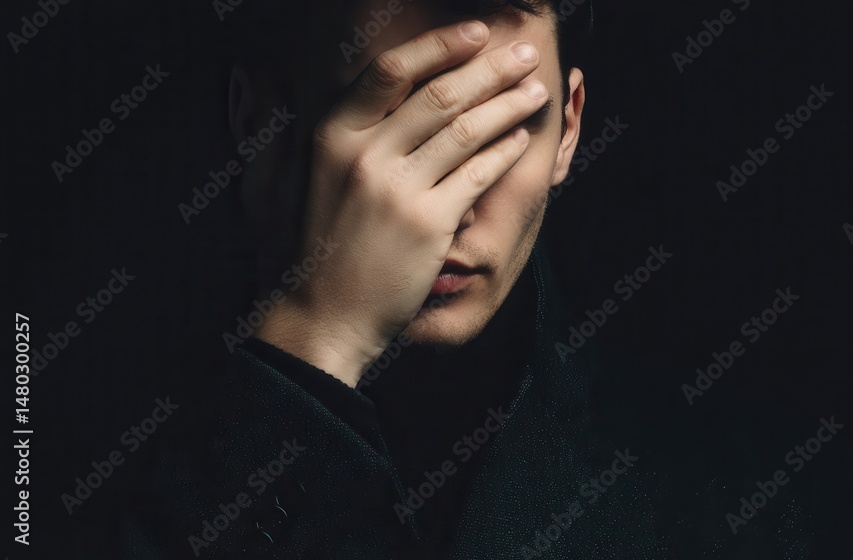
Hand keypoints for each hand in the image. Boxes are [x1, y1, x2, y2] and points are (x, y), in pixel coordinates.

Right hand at [256, 20, 548, 386]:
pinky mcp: (428, 223)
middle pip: (440, 95)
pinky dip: (504, 152)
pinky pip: (477, 175)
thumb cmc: (318, 245)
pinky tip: (520, 139)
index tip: (475, 32)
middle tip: (523, 55)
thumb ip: (310, 125)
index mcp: (332, 135)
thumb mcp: (301, 176)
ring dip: (509, 105)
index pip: (391, 70)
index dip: (439, 45)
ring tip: (535, 90)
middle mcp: (363, 155)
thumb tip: (293, 77)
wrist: (324, 315)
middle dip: (491, 69)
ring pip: (467, 130)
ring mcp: (397, 189)